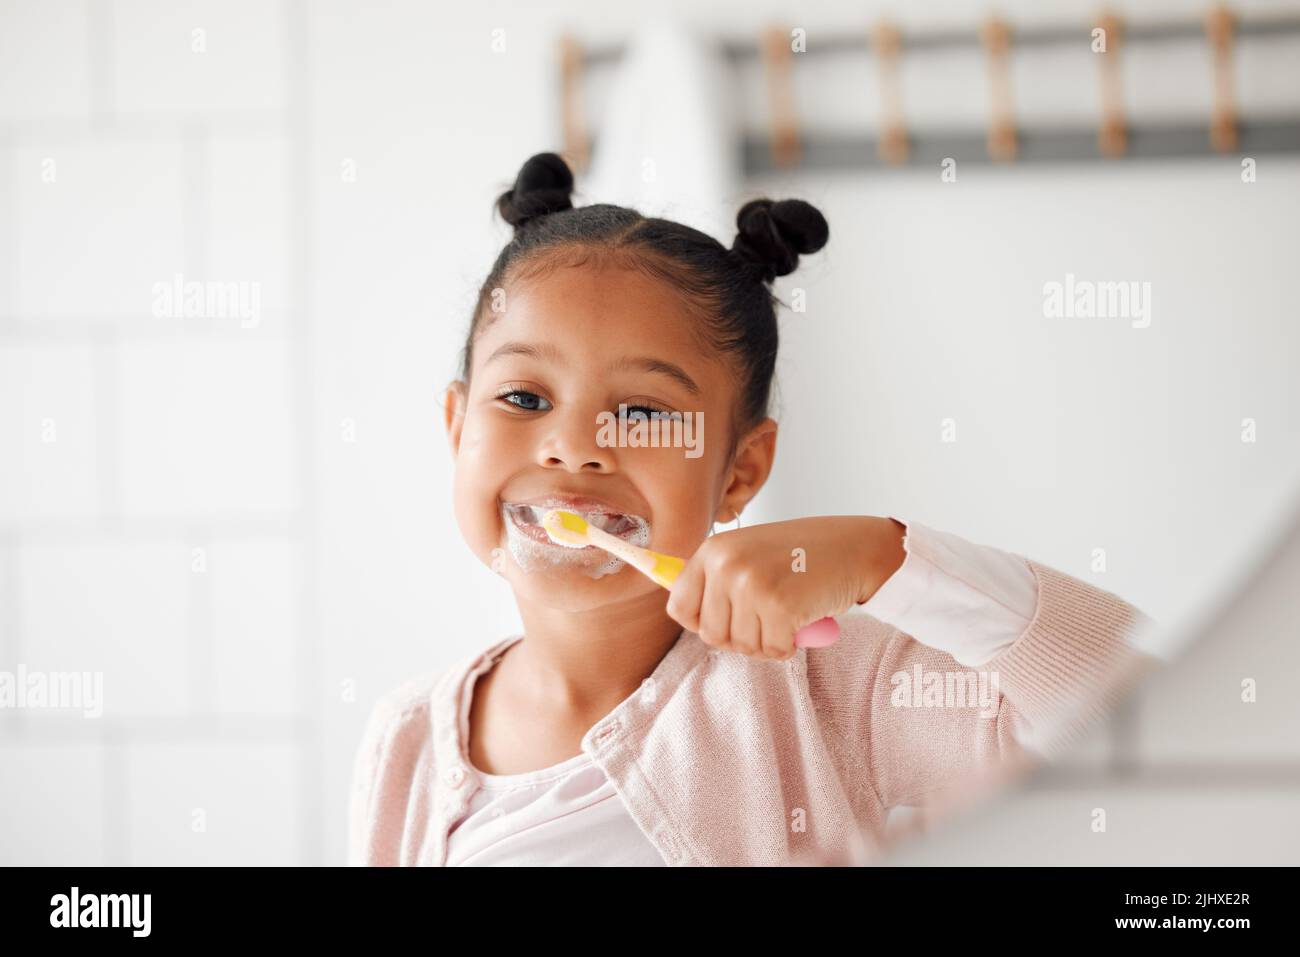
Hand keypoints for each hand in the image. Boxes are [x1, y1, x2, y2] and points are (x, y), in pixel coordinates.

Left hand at [665, 515, 905, 660]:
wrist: (853, 547)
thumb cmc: (800, 555)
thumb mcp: (747, 553)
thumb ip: (715, 579)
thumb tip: (676, 604)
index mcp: (712, 550)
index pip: (678, 607)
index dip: (703, 622)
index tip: (728, 618)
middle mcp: (726, 565)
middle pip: (711, 635)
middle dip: (740, 636)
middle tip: (767, 616)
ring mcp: (752, 585)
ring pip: (742, 646)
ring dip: (767, 641)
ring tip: (786, 613)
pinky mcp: (780, 607)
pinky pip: (773, 651)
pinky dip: (789, 646)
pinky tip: (801, 620)